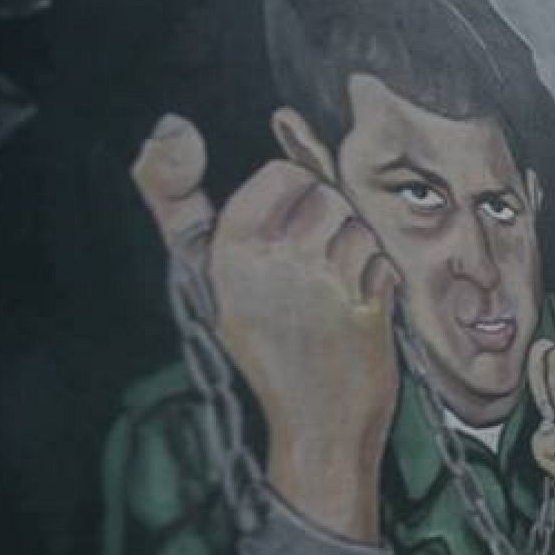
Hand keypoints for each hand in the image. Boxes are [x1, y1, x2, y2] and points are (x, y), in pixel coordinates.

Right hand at [130, 114, 399, 541]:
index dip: (299, 197)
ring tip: (337, 297)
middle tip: (315, 277)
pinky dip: (382, 282)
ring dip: (360, 255)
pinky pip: (385, 259)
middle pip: (329, 194)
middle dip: (333, 225)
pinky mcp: (363, 305)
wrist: (318, 426)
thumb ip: (180, 201)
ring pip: (361, 226)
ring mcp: (319, 283)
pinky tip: (361, 314)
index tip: (288, 238)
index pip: (284, 173)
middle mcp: (269, 261)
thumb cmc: (268, 346)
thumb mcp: (210, 277)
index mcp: (227, 249)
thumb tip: (169, 128)